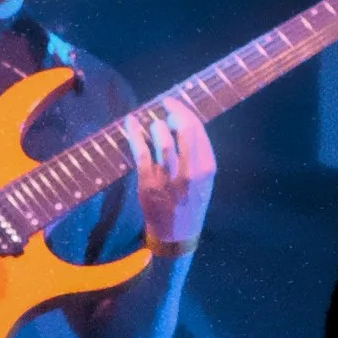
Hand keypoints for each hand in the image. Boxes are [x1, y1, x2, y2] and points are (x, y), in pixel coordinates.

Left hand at [129, 98, 215, 251]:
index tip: (174, 104)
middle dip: (174, 112)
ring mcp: (169, 179)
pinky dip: (134, 135)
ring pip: (163, 142)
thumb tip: (184, 123)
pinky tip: (131, 123)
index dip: (185, 112)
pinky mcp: (148, 184)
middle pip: (185, 132)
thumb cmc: (190, 202)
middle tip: (165, 105)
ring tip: (153, 122)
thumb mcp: (204, 180)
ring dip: (156, 126)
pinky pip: (141, 153)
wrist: (177, 234)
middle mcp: (190, 173)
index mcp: (207, 169)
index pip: (198, 131)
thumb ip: (198, 155)